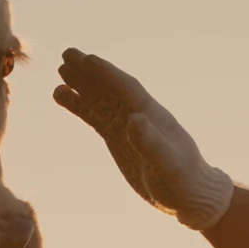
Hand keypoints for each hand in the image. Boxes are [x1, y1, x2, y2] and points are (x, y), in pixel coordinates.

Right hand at [52, 49, 234, 228]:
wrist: (188, 194)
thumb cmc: (181, 181)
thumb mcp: (167, 164)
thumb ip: (151, 142)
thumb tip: (134, 119)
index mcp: (151, 115)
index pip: (126, 88)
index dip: (107, 74)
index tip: (86, 59)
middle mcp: (137, 114)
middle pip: (110, 87)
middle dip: (90, 71)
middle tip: (67, 53)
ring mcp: (126, 125)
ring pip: (100, 99)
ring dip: (81, 84)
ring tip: (60, 70)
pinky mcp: (118, 137)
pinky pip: (94, 115)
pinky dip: (79, 105)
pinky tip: (62, 96)